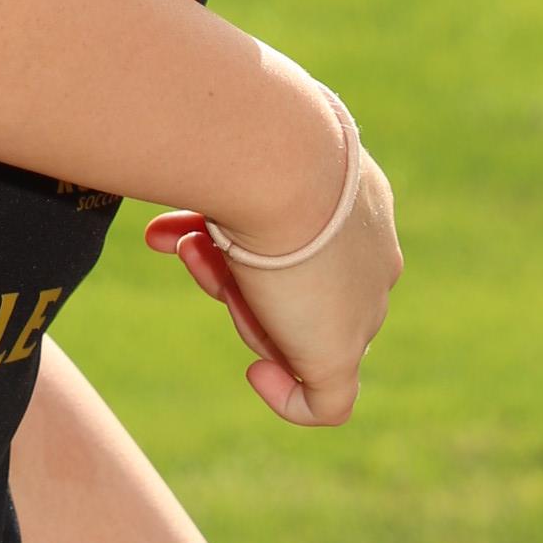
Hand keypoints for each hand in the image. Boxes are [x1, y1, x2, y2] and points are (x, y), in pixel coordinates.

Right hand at [141, 140, 400, 428]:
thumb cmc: (250, 139)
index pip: (308, 246)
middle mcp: (371, 253)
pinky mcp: (340, 351)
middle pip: (300, 288)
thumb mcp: (240, 145)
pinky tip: (257, 375)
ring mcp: (362, 306)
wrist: (277, 157)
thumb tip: (172, 178)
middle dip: (235, 271)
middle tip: (194, 245)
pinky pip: (326, 403)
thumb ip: (222, 171)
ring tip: (202, 261)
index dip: (245, 244)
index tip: (197, 229)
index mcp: (360, 202)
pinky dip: (288, 399)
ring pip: (298, 332)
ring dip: (238, 307)